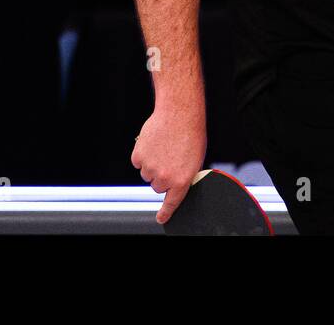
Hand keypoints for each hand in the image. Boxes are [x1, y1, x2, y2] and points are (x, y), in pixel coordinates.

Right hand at [131, 101, 207, 223]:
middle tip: (171, 158)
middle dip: (162, 175)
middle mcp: (165, 177)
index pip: (172, 202)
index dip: (166, 213)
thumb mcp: (195, 159)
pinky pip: (138, 162)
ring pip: (146, 174)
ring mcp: (150, 167)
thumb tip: (177, 185)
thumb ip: (184, 175)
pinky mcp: (139, 156)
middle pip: (157, 186)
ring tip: (164, 147)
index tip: (161, 219)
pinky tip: (154, 143)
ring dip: (152, 164)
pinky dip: (143, 154)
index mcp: (182, 180)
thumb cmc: (190, 134)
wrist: (179, 113)